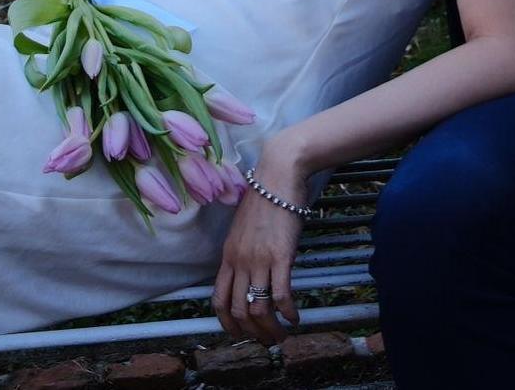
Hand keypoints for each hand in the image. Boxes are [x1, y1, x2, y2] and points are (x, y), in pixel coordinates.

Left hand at [212, 147, 307, 345]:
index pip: (218, 300)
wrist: (278, 174)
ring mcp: (259, 260)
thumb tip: (251, 271)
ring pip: (258, 309)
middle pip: (238, 311)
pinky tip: (296, 317)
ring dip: (270, 329)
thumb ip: (243, 250)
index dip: (227, 324)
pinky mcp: (280, 256)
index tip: (241, 333)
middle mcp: (239, 261)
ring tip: (282, 335)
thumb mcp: (244, 227)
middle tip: (266, 340)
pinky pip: (280, 296)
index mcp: (228, 255)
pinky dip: (287, 313)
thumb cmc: (266, 196)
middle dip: (251, 333)